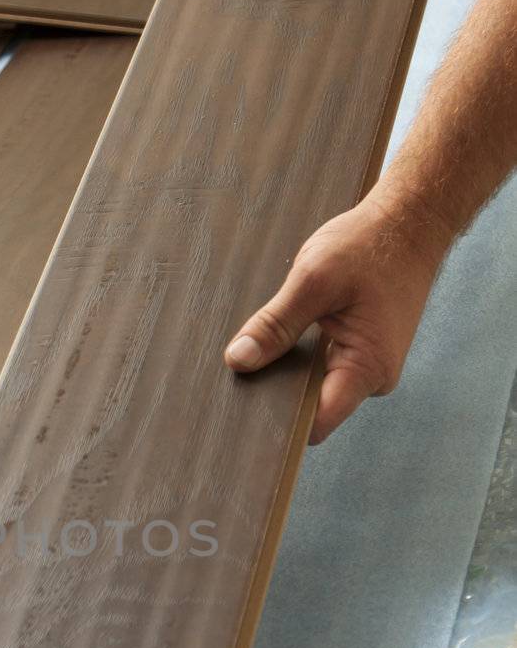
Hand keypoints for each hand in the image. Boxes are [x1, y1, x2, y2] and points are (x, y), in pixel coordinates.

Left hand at [224, 189, 452, 443]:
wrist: (410, 222)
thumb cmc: (370, 245)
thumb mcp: (313, 281)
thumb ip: (275, 325)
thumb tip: (238, 360)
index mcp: (367, 369)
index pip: (315, 423)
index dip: (278, 426)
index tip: (243, 416)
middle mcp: (371, 377)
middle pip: (312, 409)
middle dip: (276, 396)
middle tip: (237, 379)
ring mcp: (368, 365)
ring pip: (314, 387)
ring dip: (287, 372)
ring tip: (255, 353)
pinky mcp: (360, 350)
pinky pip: (322, 367)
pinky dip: (299, 356)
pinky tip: (279, 340)